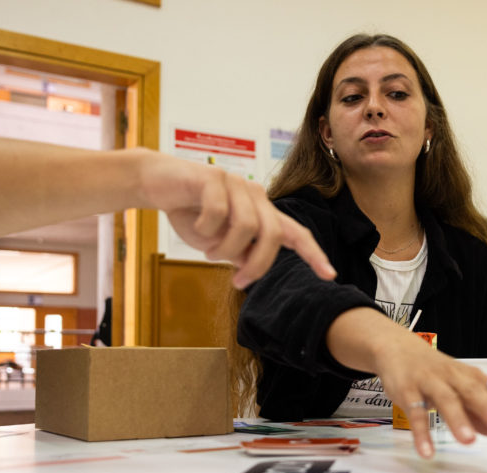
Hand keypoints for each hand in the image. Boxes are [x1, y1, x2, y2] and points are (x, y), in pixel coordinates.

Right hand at [143, 156, 335, 287]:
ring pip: (244, 226)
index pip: (295, 233)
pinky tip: (194, 224)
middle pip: (272, 234)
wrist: (157, 183)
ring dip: (224, 248)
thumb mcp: (217, 241)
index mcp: (261, 212)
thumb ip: (239, 252)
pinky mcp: (214, 176)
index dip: (314, 254)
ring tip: (208, 249)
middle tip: (238, 282)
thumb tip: (252, 266)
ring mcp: (237, 182)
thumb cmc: (191, 213)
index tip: (330, 275)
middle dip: (258, 264)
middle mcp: (256, 195)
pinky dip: (204, 228)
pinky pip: (217, 213)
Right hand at [375, 335, 486, 458]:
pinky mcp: (408, 391)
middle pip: (474, 390)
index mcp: (474, 378)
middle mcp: (455, 377)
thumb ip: (482, 415)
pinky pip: (415, 413)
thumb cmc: (437, 374)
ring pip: (446, 399)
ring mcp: (431, 382)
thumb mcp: (462, 393)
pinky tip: (427, 451)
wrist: (396, 348)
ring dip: (457, 419)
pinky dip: (421, 432)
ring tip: (468, 440)